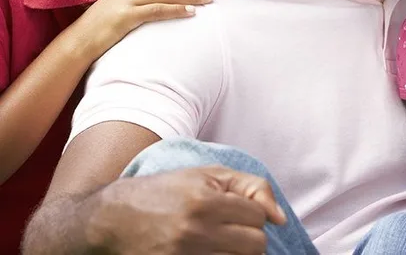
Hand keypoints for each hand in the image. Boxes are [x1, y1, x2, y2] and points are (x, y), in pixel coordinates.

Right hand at [73, 0, 214, 59]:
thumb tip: (166, 1)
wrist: (80, 40)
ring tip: (208, 0)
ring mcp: (128, 0)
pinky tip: (191, 13)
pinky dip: (177, 10)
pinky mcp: (126, 15)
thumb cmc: (104, 26)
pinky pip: (157, 10)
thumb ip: (142, 0)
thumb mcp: (123, 6)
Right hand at [98, 165, 286, 253]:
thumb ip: (251, 187)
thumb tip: (280, 218)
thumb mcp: (206, 175)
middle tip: (230, 231)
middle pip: (255, 246)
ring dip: (235, 252)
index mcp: (205, 202)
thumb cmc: (162, 192)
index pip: (258, 217)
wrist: (109, 221)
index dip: (251, 214)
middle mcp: (195, 231)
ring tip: (217, 242)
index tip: (234, 212)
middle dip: (249, 237)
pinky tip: (208, 252)